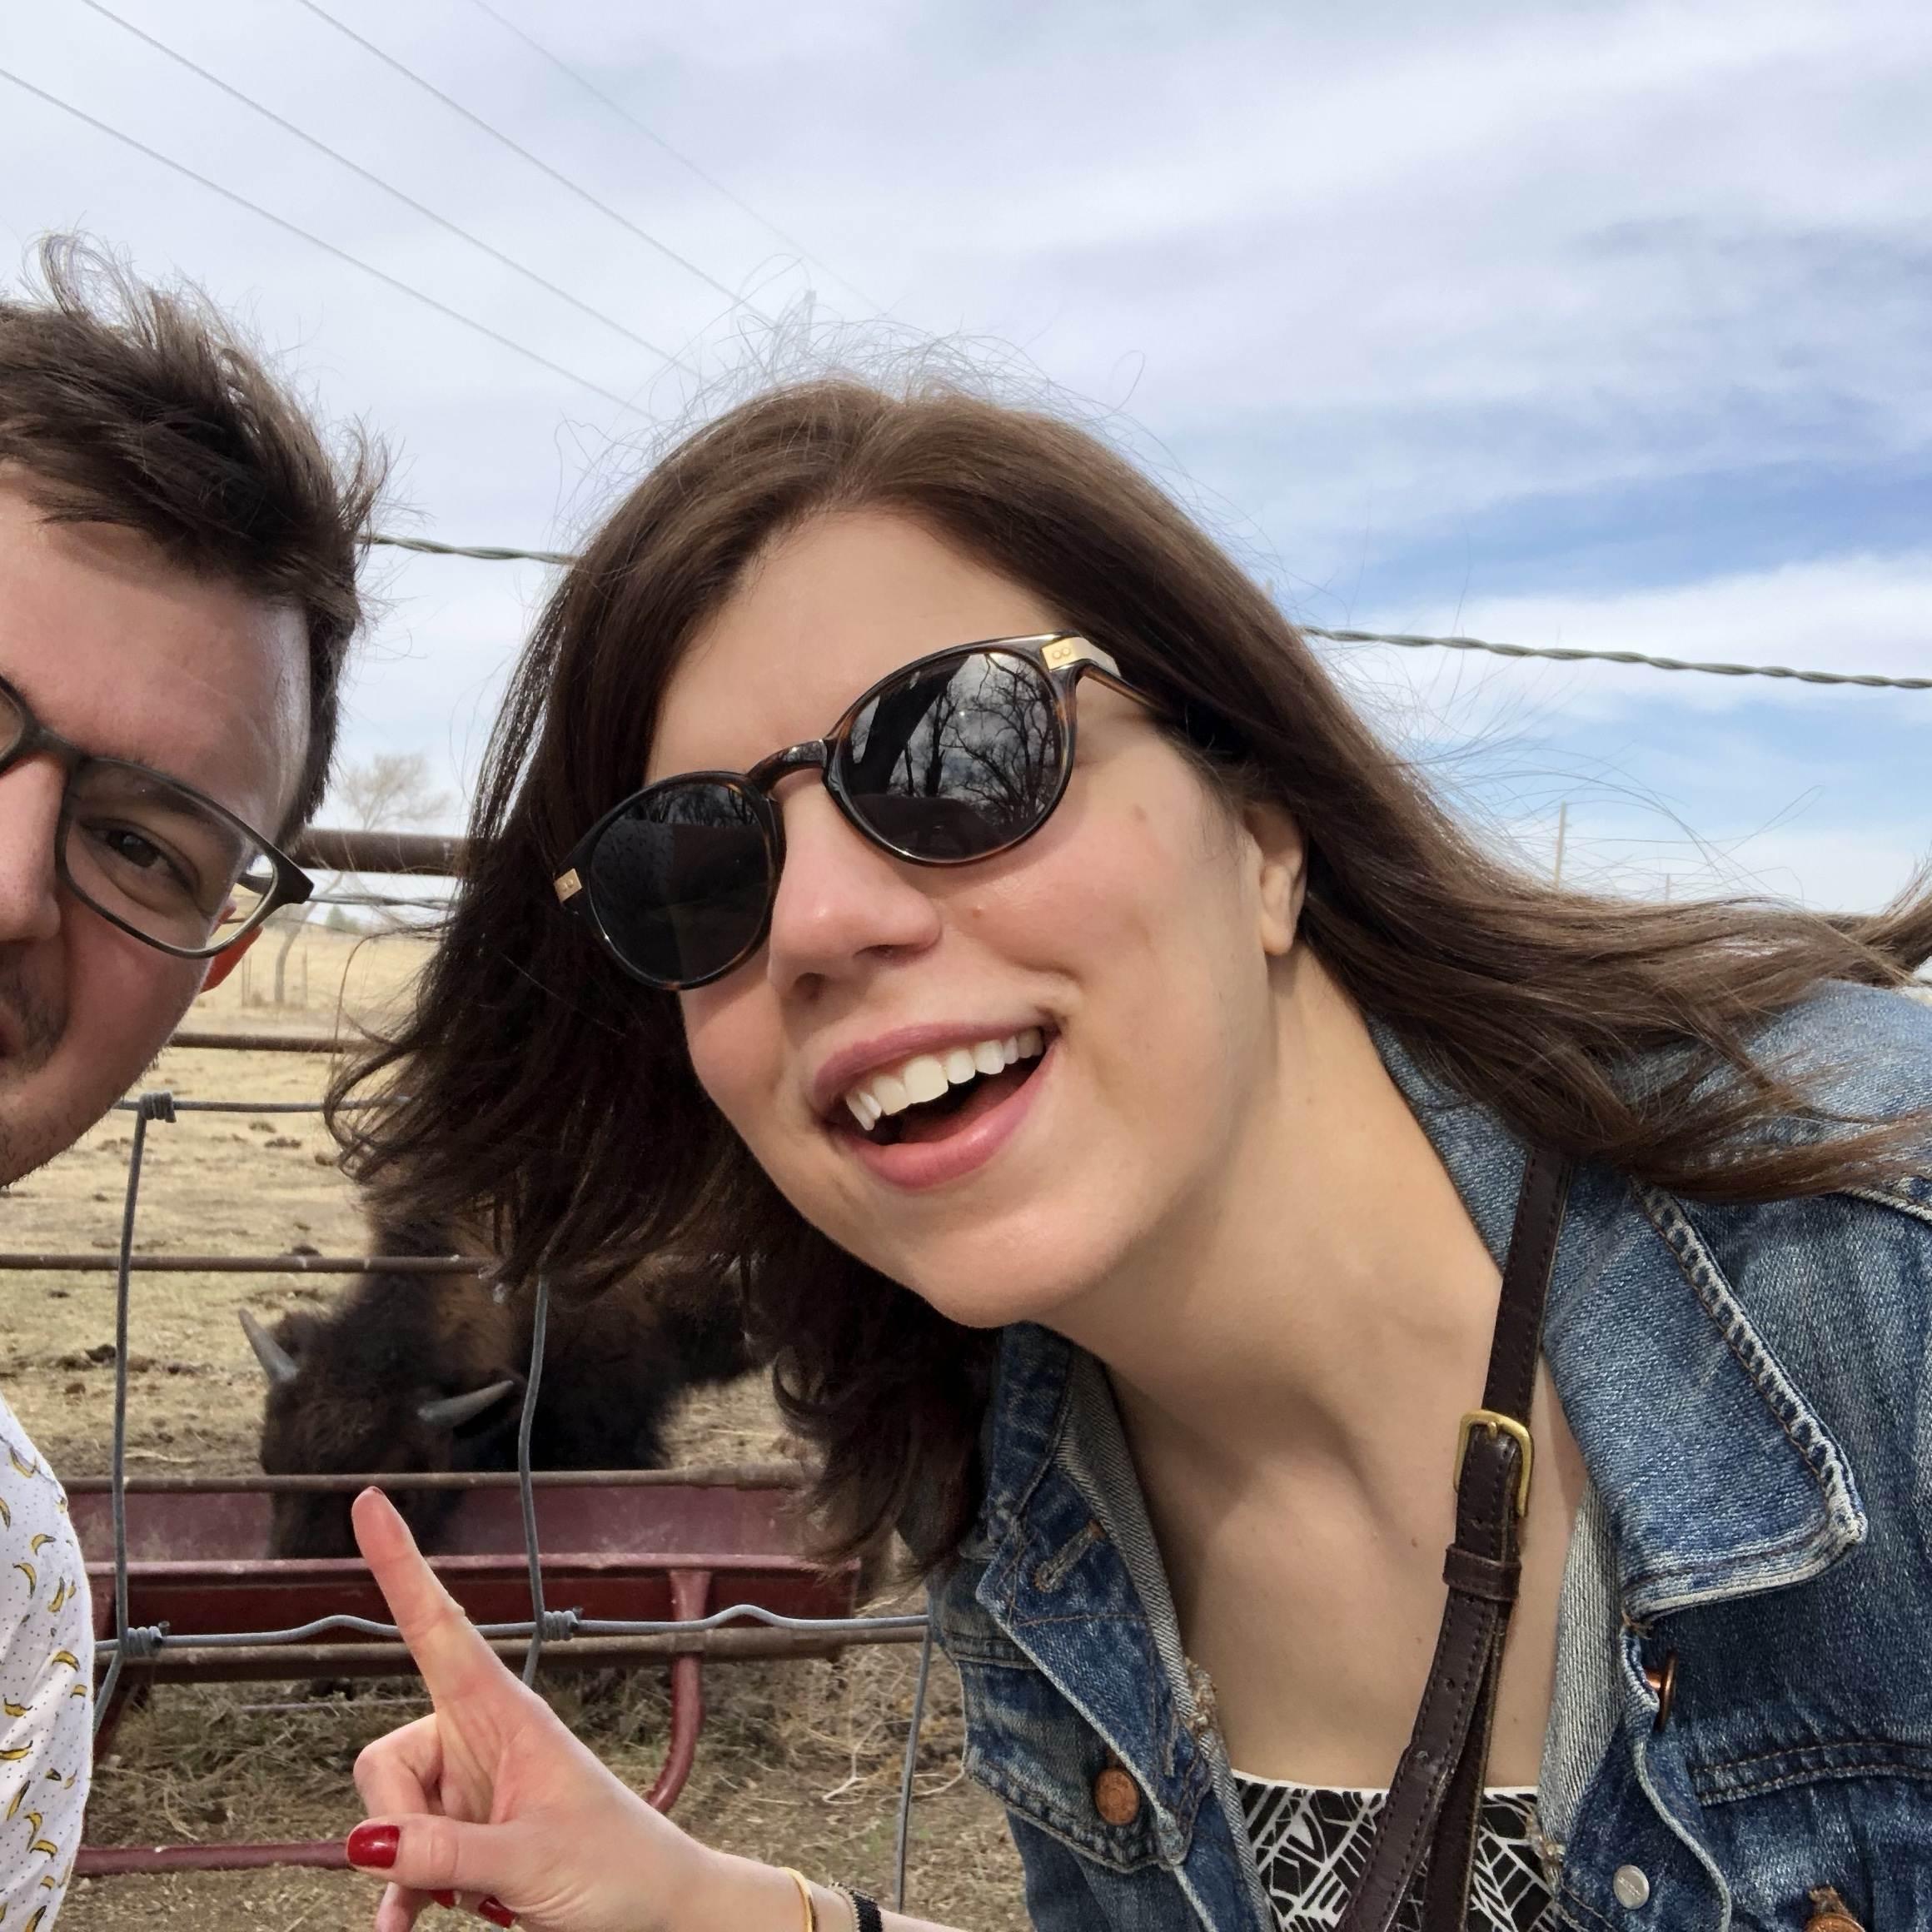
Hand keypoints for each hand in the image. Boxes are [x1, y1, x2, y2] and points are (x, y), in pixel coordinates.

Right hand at [343, 1486, 785, 1930]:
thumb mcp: (530, 1859)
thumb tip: (365, 1839)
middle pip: (385, 1760)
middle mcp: (478, 1738)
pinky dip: (401, 1893)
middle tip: (452, 1870)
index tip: (368, 1501)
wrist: (658, 1913)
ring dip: (405, 1868)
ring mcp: (468, 1787)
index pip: (439, 1625)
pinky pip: (400, 1856)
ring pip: (388, 1815)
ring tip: (466, 1897)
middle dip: (395, 1822)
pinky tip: (406, 1924)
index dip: (401, 1564)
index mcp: (503, 1713)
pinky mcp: (463, 1834)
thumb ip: (446, 1850)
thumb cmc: (618, 1866)